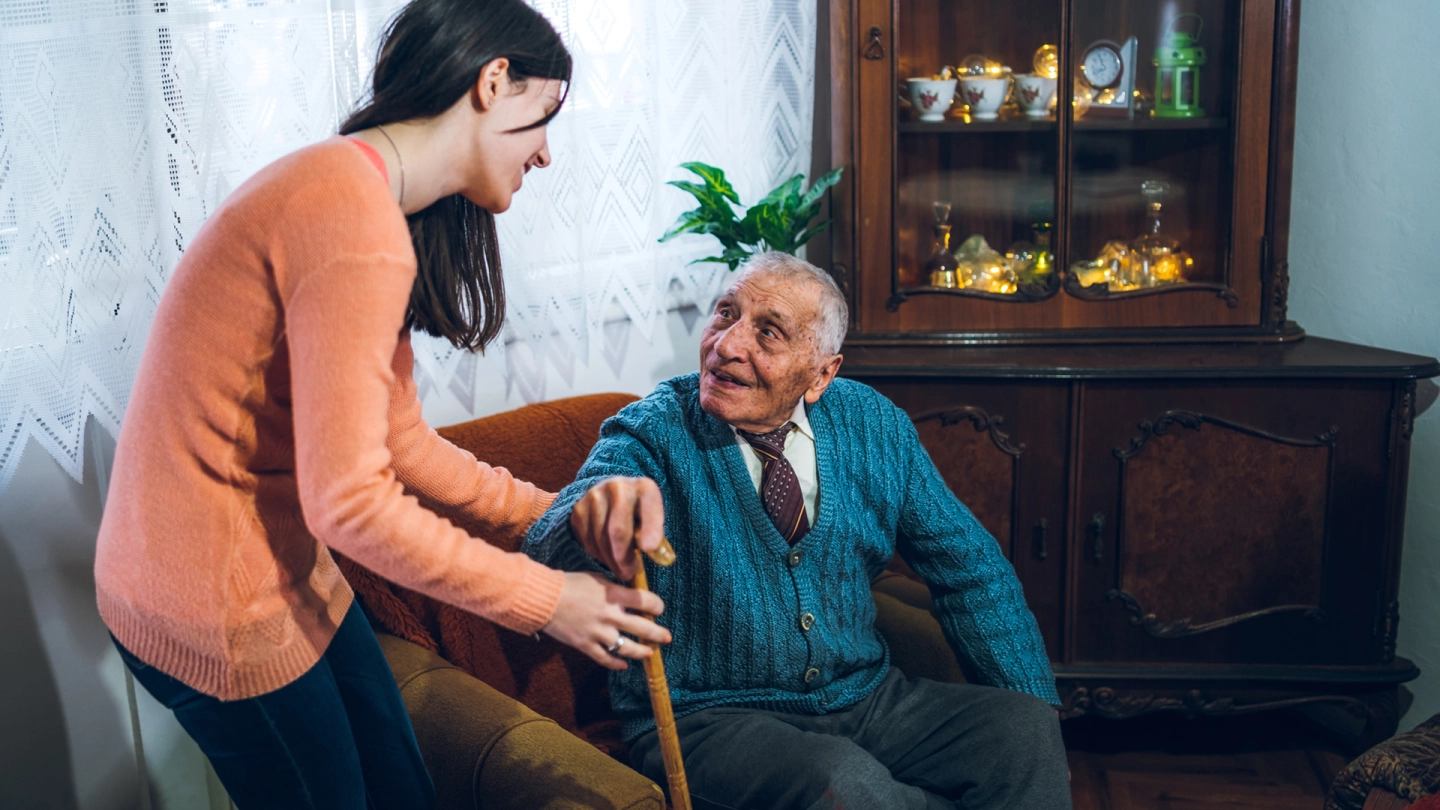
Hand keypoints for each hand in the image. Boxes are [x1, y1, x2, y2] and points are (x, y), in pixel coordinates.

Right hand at [541, 572, 671, 669]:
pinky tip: (624, 665)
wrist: (543, 599)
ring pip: (627, 648)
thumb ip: (615, 588)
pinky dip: (616, 664)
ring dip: (642, 651)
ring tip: (649, 652)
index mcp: (614, 595)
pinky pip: (605, 659)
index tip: (659, 609)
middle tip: (666, 637)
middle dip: (658, 634)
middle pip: (643, 628)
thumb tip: (631, 593)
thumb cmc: (569, 584)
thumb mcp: (597, 578)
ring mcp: (598, 633)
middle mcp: (610, 615)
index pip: (646, 601)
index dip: (657, 606)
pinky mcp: (586, 645)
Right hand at [570, 476, 664, 580]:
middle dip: (624, 557)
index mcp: (644, 487)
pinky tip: (607, 557)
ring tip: (620, 570)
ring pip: (600, 539)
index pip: (649, 509)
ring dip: (610, 560)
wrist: (612, 494)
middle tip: (629, 573)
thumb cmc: (639, 512)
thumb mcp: (653, 518)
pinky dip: (597, 554)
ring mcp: (595, 496)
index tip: (649, 549)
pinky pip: (587, 540)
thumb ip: (658, 537)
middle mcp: (618, 486)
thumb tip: (665, 559)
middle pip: (618, 530)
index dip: (650, 529)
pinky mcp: (579, 508)